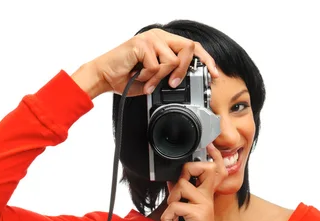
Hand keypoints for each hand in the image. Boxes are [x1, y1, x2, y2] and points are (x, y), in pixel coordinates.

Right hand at [82, 28, 218, 97]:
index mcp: (165, 43)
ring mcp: (151, 39)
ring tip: (148, 83)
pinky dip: (149, 77)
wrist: (105, 77)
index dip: (206, 60)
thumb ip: (170, 76)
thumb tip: (187, 83)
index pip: (192, 47)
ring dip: (160, 78)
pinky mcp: (142, 44)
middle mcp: (160, 37)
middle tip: (173, 84)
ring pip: (172, 60)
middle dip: (184, 71)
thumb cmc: (128, 78)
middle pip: (188, 49)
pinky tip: (139, 78)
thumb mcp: (155, 79)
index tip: (214, 75)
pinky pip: (157, 66)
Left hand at [160, 144, 228, 220]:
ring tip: (172, 216)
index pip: (214, 170)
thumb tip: (172, 182)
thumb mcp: (184, 215)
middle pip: (201, 168)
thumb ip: (181, 197)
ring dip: (170, 201)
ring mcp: (204, 205)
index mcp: (206, 196)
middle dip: (185, 172)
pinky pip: (175, 206)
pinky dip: (167, 218)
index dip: (213, 157)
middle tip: (178, 192)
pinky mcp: (198, 214)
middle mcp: (207, 198)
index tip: (210, 145)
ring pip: (182, 186)